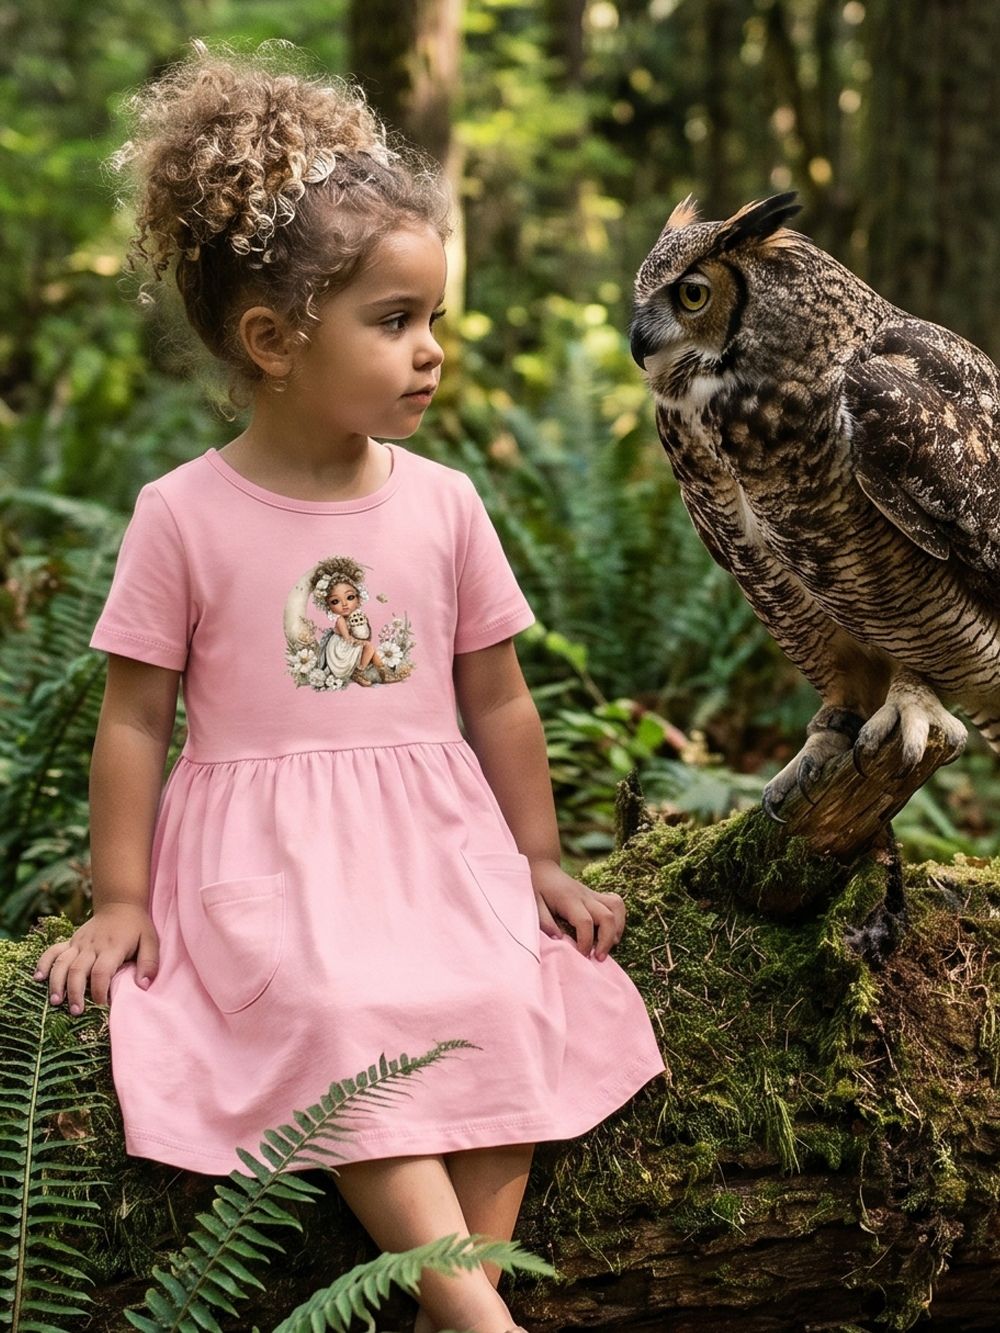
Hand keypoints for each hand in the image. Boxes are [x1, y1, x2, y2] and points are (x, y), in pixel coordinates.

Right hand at [32, 903, 158, 1014]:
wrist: (120, 905)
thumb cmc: (136, 927)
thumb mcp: (150, 941)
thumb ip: (149, 963)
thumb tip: (144, 985)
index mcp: (113, 948)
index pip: (101, 972)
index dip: (99, 991)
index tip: (101, 1007)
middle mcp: (92, 946)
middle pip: (78, 970)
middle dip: (75, 993)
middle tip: (76, 1012)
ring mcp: (78, 943)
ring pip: (62, 963)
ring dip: (56, 983)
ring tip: (55, 1002)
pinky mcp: (70, 941)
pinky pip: (52, 951)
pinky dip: (43, 963)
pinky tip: (38, 978)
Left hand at [529, 858, 625, 960]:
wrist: (542, 869)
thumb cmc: (536, 888)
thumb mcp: (533, 904)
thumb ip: (544, 922)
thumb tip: (559, 939)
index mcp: (569, 900)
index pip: (585, 921)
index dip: (585, 941)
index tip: (581, 956)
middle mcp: (585, 896)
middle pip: (606, 916)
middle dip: (606, 940)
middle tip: (598, 958)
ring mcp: (592, 895)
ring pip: (616, 908)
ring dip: (617, 929)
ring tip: (608, 946)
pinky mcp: (596, 896)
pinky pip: (616, 903)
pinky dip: (619, 918)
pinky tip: (611, 931)